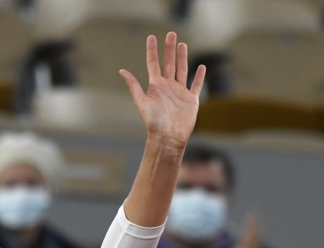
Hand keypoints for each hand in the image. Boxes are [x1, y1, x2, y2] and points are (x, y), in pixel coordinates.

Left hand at [119, 32, 205, 148]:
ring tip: (182, 44)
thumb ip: (133, 85)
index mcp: (156, 86)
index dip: (152, 50)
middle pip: (169, 63)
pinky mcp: (191, 100)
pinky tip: (201, 67)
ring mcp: (180, 92)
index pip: (153, 64)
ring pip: (182, 70)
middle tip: (171, 34)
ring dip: (182, 57)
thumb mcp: (141, 101)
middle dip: (170, 48)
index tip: (151, 37)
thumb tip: (122, 70)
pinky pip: (196, 85)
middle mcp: (168, 87)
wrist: (168, 137)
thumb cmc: (153, 122)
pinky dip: (199, 76)